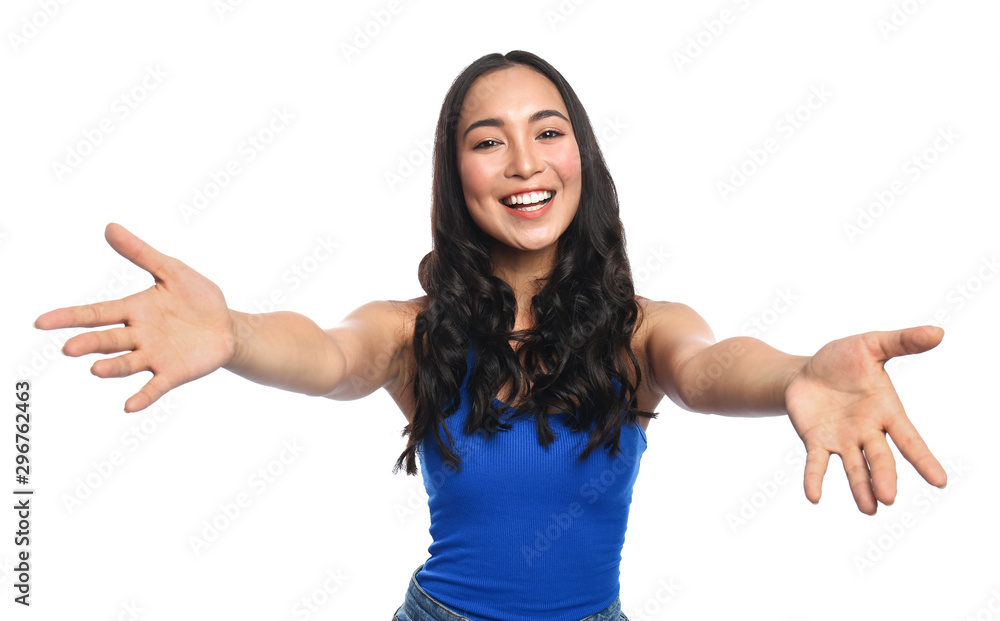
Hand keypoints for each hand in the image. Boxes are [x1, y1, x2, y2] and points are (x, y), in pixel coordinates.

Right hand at [33, 223, 237, 412]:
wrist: (228, 326)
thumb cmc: (198, 298)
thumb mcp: (172, 271)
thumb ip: (141, 254)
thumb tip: (110, 227)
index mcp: (134, 310)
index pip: (95, 314)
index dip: (69, 318)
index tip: (41, 322)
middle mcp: (138, 335)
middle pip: (107, 340)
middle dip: (89, 344)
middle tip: (70, 348)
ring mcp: (154, 356)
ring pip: (127, 363)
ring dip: (112, 368)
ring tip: (96, 370)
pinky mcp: (173, 373)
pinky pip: (155, 387)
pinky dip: (143, 396)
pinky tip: (129, 406)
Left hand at [783, 326, 946, 514]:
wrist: (805, 371)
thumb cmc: (843, 360)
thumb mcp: (872, 345)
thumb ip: (902, 342)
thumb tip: (938, 332)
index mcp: (886, 411)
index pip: (908, 439)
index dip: (923, 459)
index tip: (939, 481)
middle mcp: (867, 432)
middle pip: (879, 458)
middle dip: (884, 477)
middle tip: (888, 498)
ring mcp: (841, 440)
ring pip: (853, 467)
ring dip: (859, 487)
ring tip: (868, 509)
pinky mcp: (816, 441)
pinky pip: (816, 463)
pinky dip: (815, 479)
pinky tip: (813, 496)